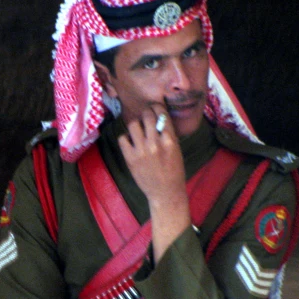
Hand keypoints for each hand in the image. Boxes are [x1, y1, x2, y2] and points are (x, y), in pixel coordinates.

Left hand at [118, 106, 189, 262]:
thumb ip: (167, 134)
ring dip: (135, 124)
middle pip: (146, 116)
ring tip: (138, 129)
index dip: (156, 107)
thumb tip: (157, 117)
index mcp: (170, 140)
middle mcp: (155, 143)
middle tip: (145, 115)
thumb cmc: (173, 170)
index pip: (161, 114)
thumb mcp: (176, 149)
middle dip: (146, 113)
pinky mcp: (130, 158)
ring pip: (133, 124)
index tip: (154, 106)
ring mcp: (141, 151)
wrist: (165, 192)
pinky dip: (126, 137)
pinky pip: (123, 138)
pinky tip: (131, 141)